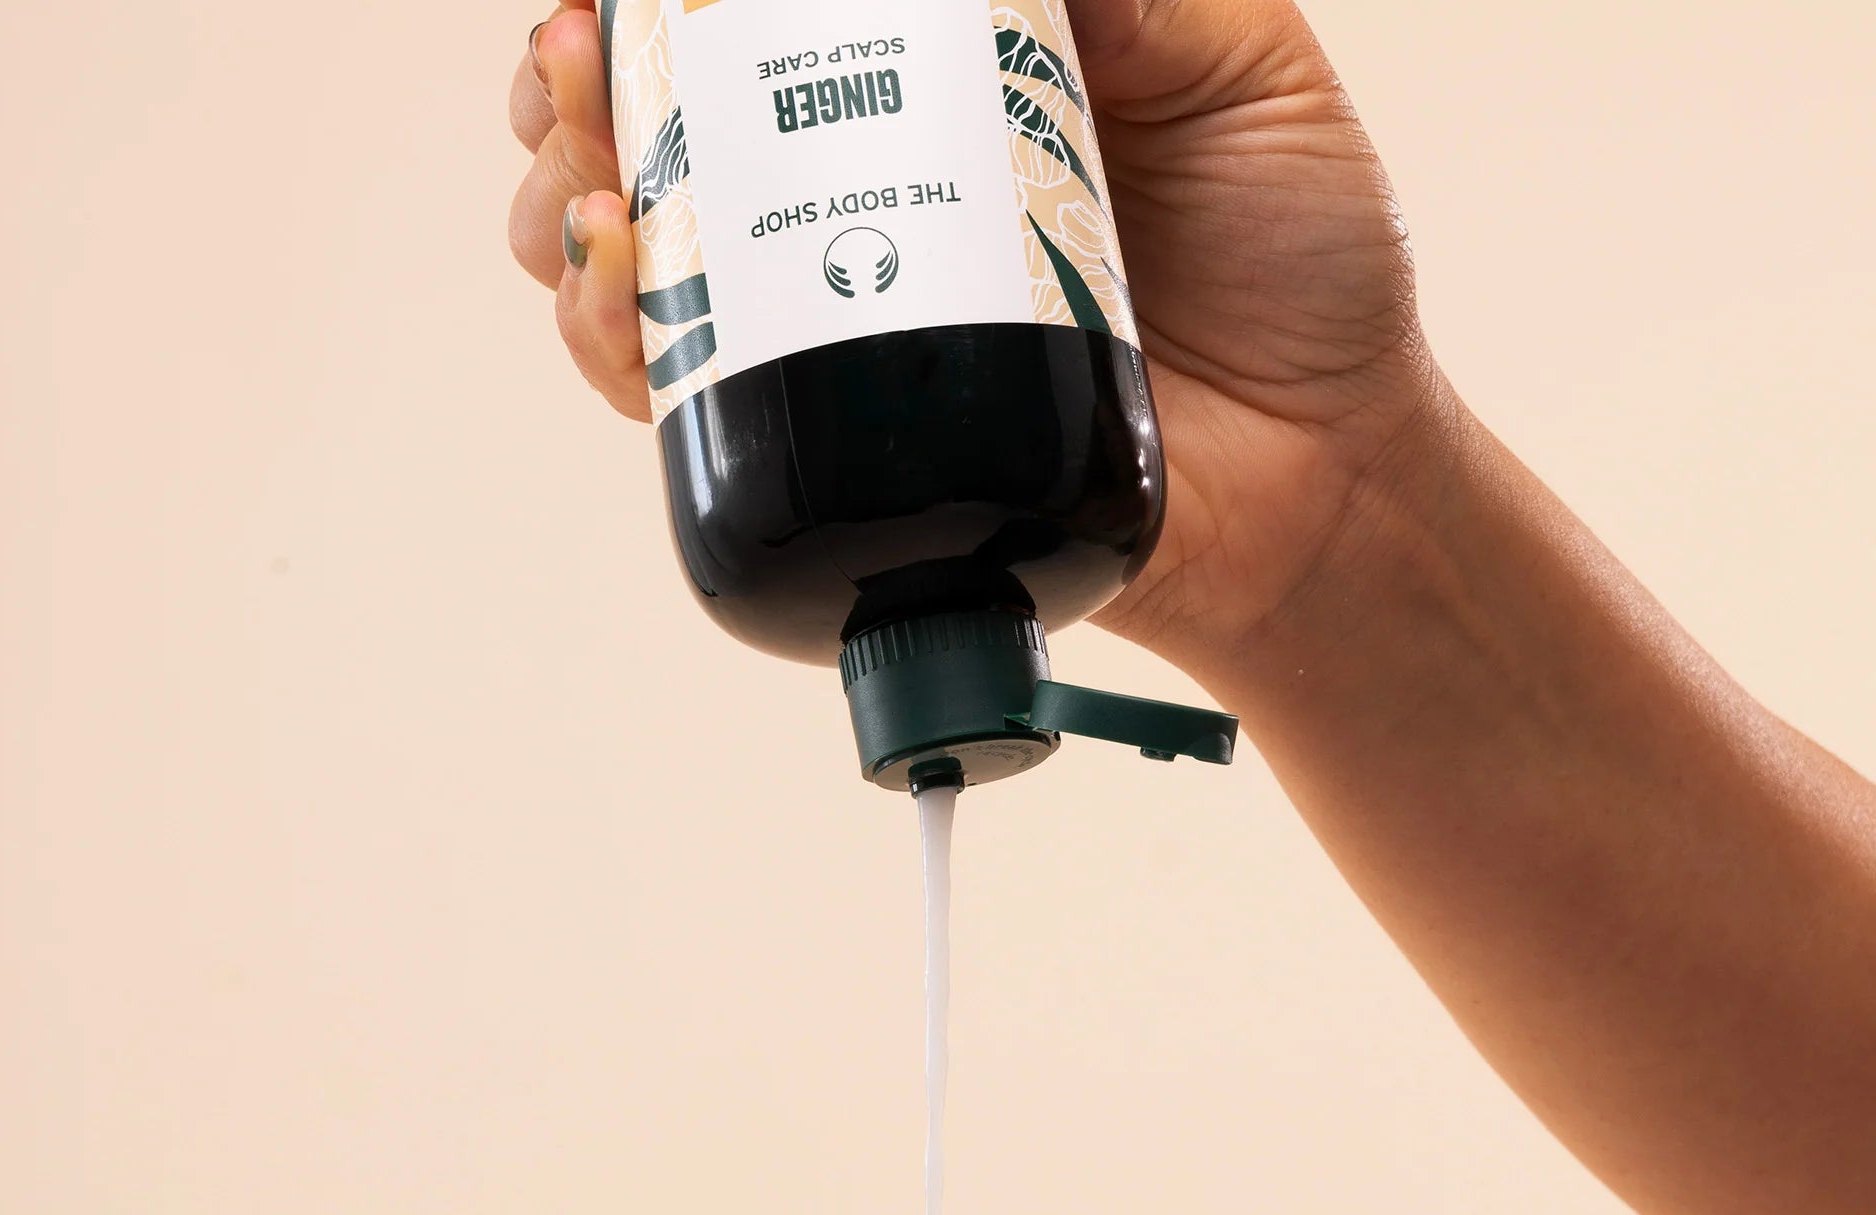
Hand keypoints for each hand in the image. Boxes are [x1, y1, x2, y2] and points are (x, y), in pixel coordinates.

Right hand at [509, 0, 1436, 663]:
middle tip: (574, 65)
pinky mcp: (854, 456)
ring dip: (567, 211)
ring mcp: (849, 335)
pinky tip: (621, 295)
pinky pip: (694, 406)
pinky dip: (620, 349)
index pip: (762, 30)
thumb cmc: (1307, 274)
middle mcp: (868, 209)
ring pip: (645, 264)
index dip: (660, 3)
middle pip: (661, 130)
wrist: (1332, 482)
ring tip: (595, 188)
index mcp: (940, 92)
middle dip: (575, 89)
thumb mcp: (1241, 71)